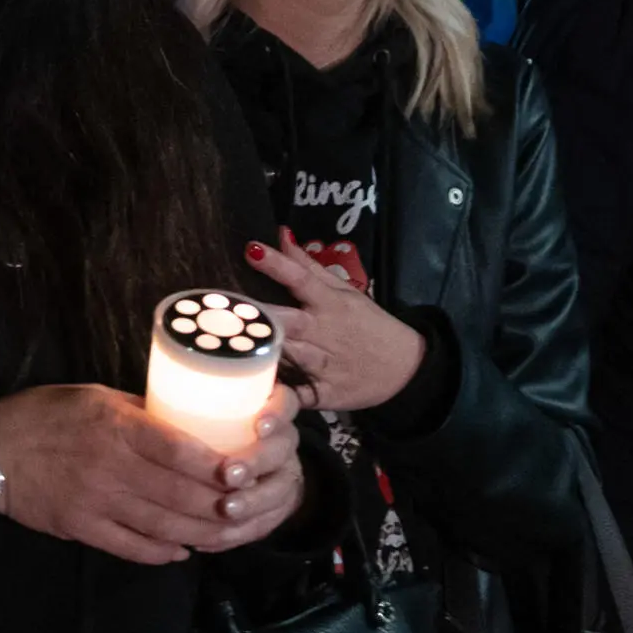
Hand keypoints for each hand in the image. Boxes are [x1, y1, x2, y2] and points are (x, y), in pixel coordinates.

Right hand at [0, 383, 303, 566]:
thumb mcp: (96, 397)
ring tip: (224, 533)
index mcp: (117, 426)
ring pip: (162, 525)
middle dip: (220, 506)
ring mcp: (97, 502)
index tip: (244, 470)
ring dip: (200, 533)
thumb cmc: (46, 415)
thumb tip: (187, 422)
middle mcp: (111, 466)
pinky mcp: (82, 527)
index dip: (217, 465)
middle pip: (180, 494)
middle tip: (245, 508)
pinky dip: (161, 552)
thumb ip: (141, 413)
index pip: (179, 449)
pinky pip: (131, 546)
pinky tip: (182, 551)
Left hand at [247, 230, 425, 411]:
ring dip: (264, 353)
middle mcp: (323, 332)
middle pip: (287, 321)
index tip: (251, 250)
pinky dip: (280, 397)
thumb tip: (280, 235)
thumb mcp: (343, 291)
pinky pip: (297, 395)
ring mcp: (323, 365)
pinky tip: (255, 396)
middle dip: (260, 316)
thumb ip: (307, 266)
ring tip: (230, 348)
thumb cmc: (368, 324)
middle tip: (227, 307)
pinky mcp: (324, 393)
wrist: (405, 367)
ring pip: (289, 357)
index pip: (300, 279)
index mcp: (328, 304)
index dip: (276, 265)